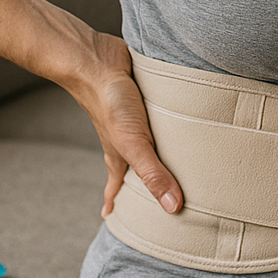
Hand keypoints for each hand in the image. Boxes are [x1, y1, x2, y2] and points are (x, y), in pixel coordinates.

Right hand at [55, 28, 182, 219]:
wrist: (99, 60)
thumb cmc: (110, 103)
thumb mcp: (134, 144)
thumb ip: (154, 174)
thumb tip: (173, 207)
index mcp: (119, 154)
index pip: (115, 184)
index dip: (114, 200)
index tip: (110, 216)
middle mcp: (125, 137)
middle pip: (133, 163)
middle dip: (139, 178)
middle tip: (147, 190)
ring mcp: (135, 117)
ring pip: (147, 138)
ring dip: (156, 148)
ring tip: (170, 156)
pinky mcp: (145, 97)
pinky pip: (157, 113)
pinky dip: (166, 118)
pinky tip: (178, 115)